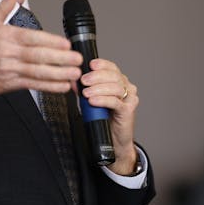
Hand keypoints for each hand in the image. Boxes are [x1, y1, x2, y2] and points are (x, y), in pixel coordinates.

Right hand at [0, 0, 82, 113]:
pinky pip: (33, 85)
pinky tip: (63, 86)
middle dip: (60, 59)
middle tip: (77, 59)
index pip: (31, 38)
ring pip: (37, 72)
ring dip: (58, 74)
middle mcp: (9, 53)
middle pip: (37, 56)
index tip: (66, 44)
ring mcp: (10, 70)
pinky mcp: (11, 84)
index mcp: (6, 37)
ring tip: (75, 74)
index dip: (50, 42)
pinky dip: (49, 86)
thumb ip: (4, 8)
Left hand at [80, 58, 139, 175]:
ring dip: (98, 88)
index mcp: (120, 82)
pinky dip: (103, 100)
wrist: (114, 140)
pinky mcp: (128, 110)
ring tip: (86, 93)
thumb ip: (85, 89)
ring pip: (116, 88)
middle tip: (84, 80)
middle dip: (97, 76)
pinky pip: (115, 102)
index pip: (112, 67)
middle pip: (114, 76)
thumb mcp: (92, 100)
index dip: (102, 64)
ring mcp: (129, 99)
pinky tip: (93, 101)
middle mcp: (127, 88)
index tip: (90, 65)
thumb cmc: (104, 118)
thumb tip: (73, 80)